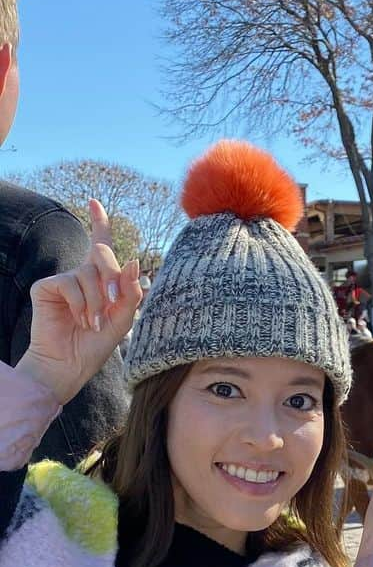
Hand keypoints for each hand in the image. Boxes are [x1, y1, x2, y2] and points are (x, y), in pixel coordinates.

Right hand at [16, 200, 141, 403]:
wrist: (71, 364)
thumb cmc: (97, 344)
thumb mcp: (124, 318)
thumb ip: (131, 291)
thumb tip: (133, 261)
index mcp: (101, 279)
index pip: (100, 244)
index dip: (98, 222)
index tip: (94, 202)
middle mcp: (81, 275)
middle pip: (101, 252)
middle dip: (112, 276)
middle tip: (112, 304)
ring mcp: (63, 280)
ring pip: (88, 274)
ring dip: (96, 303)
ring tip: (92, 323)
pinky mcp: (46, 287)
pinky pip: (70, 284)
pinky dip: (81, 304)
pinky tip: (79, 319)